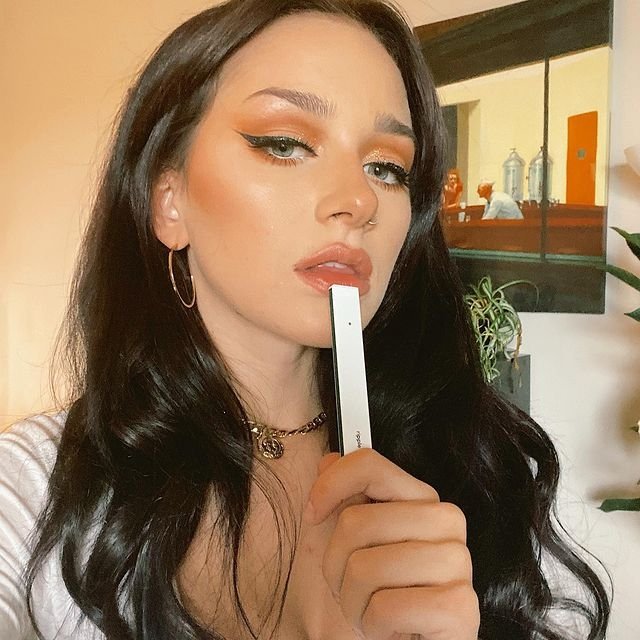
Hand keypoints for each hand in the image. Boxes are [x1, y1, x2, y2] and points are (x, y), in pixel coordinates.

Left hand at [303, 449, 478, 639]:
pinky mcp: (460, 609)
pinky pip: (386, 608)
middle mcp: (446, 522)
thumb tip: (329, 460)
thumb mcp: (348, 542)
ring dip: (352, 600)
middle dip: (336, 563)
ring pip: (366, 567)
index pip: (370, 465)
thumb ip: (343, 495)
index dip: (331, 486)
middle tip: (350, 586)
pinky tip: (388, 629)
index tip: (312, 514)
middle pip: (357, 521)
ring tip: (369, 609)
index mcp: (422, 499)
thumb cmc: (376, 593)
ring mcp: (458, 563)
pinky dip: (373, 625)